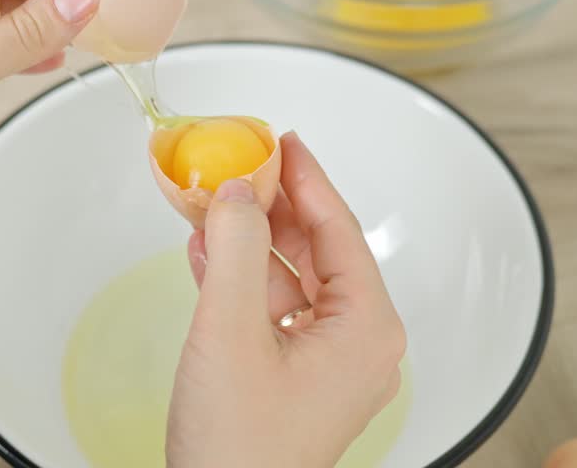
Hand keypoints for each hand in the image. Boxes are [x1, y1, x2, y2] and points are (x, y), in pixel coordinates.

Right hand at [167, 133, 406, 467]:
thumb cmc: (239, 448)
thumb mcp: (230, 330)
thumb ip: (235, 248)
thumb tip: (239, 191)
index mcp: (367, 329)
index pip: (340, 230)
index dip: (307, 179)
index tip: (283, 140)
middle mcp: (360, 345)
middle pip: (320, 252)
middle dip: (273, 209)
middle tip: (241, 166)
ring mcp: (331, 366)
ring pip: (293, 281)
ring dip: (250, 245)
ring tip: (212, 207)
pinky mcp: (300, 381)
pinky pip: (277, 314)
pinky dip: (243, 284)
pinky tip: (208, 255)